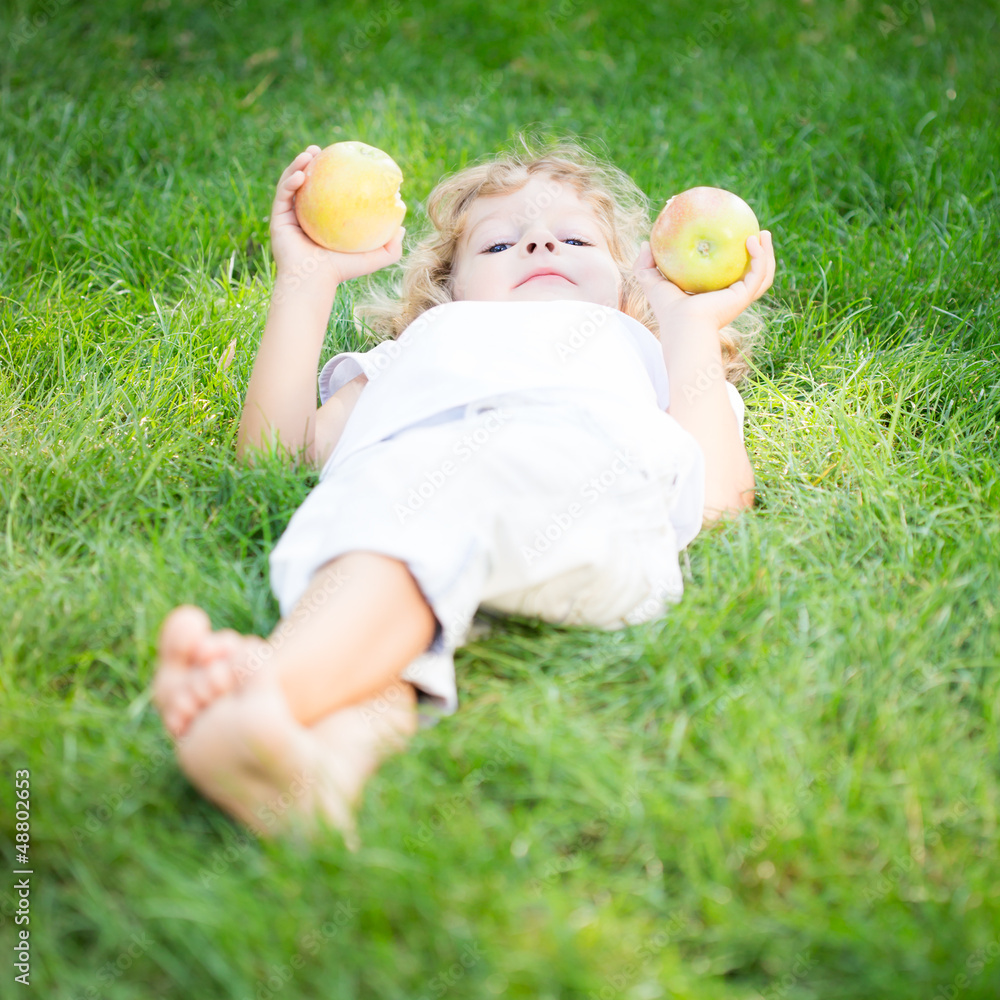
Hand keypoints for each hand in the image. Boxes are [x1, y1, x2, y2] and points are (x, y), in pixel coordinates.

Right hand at [269, 146, 404, 289]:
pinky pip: (283, 194)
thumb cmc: (342, 272)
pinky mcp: (277, 219)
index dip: (333, 174)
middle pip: (308, 184)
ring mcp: (290, 217)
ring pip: (292, 184)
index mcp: (325, 222)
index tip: (343, 159)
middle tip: (322, 151)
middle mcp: (306, 217)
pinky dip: (290, 181)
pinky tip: (301, 173)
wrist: (313, 282)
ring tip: (310, 153)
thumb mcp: (374, 258)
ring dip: (298, 164)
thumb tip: (402, 227)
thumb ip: (391, 246)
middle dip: (313, 163)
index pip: (328, 193)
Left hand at [632, 230, 774, 332]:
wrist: (681, 324)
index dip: (732, 260)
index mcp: (713, 296)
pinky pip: (758, 273)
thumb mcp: (652, 281)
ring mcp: (739, 298)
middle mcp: (729, 298)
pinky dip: (760, 257)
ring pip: (763, 275)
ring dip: (767, 254)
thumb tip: (645, 243)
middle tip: (755, 234)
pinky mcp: (744, 296)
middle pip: (751, 276)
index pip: (726, 277)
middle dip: (759, 256)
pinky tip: (753, 239)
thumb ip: (646, 264)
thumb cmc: (667, 309)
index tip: (732, 238)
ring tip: (764, 233)